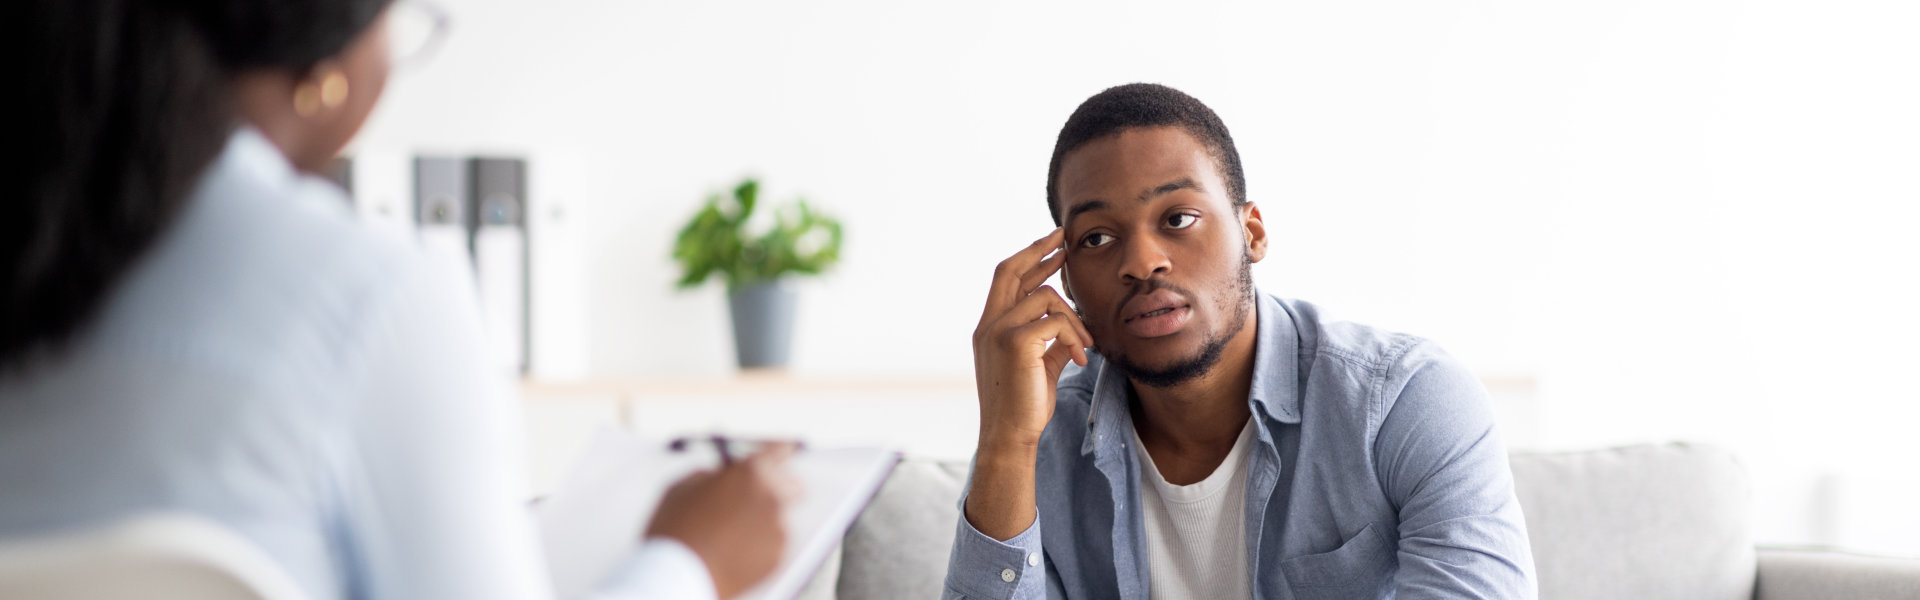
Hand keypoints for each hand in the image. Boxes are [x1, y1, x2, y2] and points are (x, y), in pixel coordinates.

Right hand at [645, 444, 800, 598]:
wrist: (677, 577)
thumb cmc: (674, 530)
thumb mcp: (683, 487)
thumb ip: (711, 475)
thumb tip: (723, 476)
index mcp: (750, 471)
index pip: (778, 450)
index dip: (779, 451)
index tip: (782, 453)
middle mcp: (771, 496)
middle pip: (791, 485)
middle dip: (777, 490)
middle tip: (756, 501)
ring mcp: (777, 527)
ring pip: (777, 519)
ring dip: (762, 522)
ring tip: (729, 537)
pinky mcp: (778, 556)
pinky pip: (772, 545)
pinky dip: (759, 548)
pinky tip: (732, 554)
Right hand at [972, 228, 1092, 450]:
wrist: (1009, 436)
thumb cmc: (1024, 406)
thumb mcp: (1037, 365)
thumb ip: (1049, 340)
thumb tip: (1071, 326)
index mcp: (989, 327)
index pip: (1006, 278)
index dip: (1030, 258)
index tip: (1053, 245)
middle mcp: (988, 324)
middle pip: (1011, 268)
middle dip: (1040, 249)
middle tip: (1065, 238)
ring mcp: (998, 331)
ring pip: (1046, 297)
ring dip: (1074, 317)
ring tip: (1085, 344)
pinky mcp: (1016, 342)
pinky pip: (1056, 322)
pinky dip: (1075, 336)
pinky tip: (1080, 359)